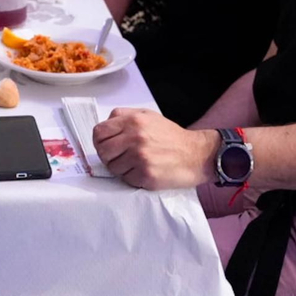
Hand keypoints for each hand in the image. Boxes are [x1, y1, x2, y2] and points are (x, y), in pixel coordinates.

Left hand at [93, 108, 216, 189]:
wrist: (196, 154)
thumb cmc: (171, 136)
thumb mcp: (148, 116)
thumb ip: (124, 117)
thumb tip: (104, 128)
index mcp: (133, 121)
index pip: (99, 132)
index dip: (99, 141)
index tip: (106, 145)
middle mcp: (135, 137)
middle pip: (103, 151)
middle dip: (109, 156)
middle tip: (120, 157)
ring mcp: (140, 157)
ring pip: (113, 168)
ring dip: (121, 168)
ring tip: (136, 164)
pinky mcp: (146, 175)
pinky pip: (126, 179)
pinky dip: (133, 178)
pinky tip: (145, 171)